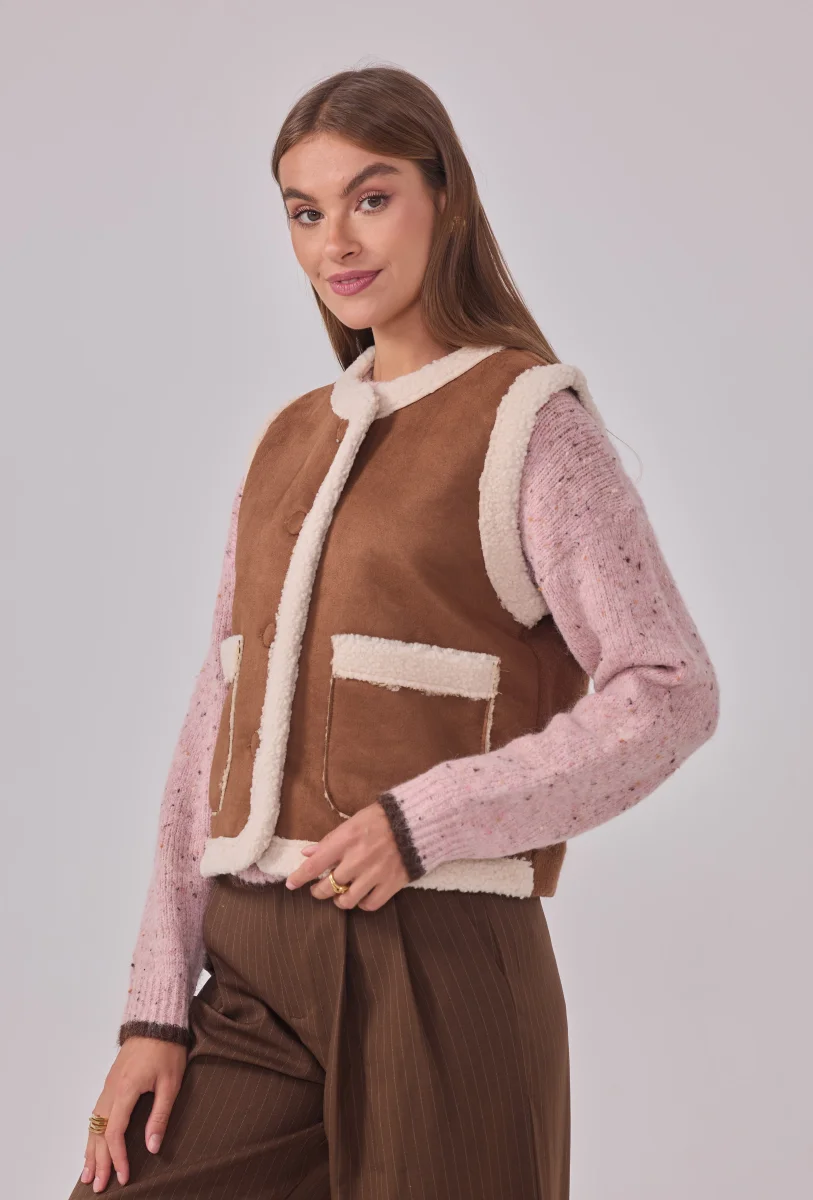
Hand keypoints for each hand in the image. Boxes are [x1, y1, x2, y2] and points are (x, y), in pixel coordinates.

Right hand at [80, 1036, 186, 1190]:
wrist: (156, 1020)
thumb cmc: (167, 1049)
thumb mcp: (170, 1083)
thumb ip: (160, 1116)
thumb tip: (152, 1147)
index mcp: (126, 1090)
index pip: (115, 1133)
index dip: (118, 1157)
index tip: (123, 1176)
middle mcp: (111, 1090)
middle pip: (99, 1132)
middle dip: (99, 1161)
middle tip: (99, 1185)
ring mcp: (108, 1085)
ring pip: (93, 1124)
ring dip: (90, 1150)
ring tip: (88, 1173)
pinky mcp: (110, 1082)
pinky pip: (96, 1113)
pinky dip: (92, 1133)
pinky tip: (92, 1144)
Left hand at [285, 799, 409, 910]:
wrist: (416, 822)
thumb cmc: (381, 819)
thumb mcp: (352, 822)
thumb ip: (329, 840)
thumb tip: (307, 854)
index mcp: (345, 840)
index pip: (314, 865)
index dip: (299, 878)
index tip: (291, 884)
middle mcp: (357, 859)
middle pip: (327, 887)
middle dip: (318, 891)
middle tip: (318, 889)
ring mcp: (375, 874)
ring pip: (346, 901)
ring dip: (338, 900)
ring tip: (339, 895)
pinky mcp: (391, 884)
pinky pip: (369, 905)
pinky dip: (362, 904)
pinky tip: (361, 896)